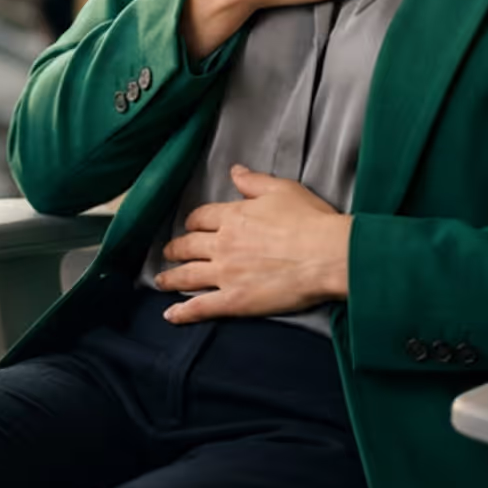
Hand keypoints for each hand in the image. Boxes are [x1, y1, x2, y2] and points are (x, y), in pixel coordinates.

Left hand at [155, 166, 350, 322]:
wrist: (327, 254)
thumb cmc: (310, 220)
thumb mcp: (282, 190)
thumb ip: (254, 181)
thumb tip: (235, 172)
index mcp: (234, 216)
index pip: (202, 217)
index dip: (194, 221)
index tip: (191, 226)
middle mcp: (223, 244)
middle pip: (189, 245)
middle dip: (176, 249)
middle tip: (169, 253)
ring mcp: (226, 273)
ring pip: (188, 275)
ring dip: (170, 278)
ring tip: (160, 281)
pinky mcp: (235, 300)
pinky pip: (202, 307)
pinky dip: (183, 312)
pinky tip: (170, 315)